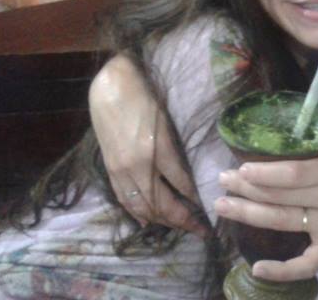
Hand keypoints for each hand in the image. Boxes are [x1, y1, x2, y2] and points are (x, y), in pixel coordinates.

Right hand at [89, 55, 206, 235]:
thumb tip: (184, 176)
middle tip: (200, 229)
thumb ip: (174, 149)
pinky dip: (137, 213)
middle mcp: (139, 165)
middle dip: (182, 219)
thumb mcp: (166, 122)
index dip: (194, 199)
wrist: (110, 89)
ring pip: (142, 206)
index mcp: (158, 148)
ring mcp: (122, 170)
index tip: (207, 209)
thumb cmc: (144, 98)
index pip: (180, 183)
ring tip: (178, 228)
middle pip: (162, 202)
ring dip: (161, 221)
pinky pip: (124, 199)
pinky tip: (147, 222)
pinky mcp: (110, 170)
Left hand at [215, 138, 317, 280]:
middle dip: (248, 189)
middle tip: (222, 181)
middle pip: (284, 198)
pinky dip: (282, 270)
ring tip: (223, 206)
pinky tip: (257, 269)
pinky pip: (307, 264)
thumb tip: (278, 136)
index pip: (296, 175)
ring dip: (250, 215)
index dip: (266, 174)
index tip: (241, 169)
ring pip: (285, 223)